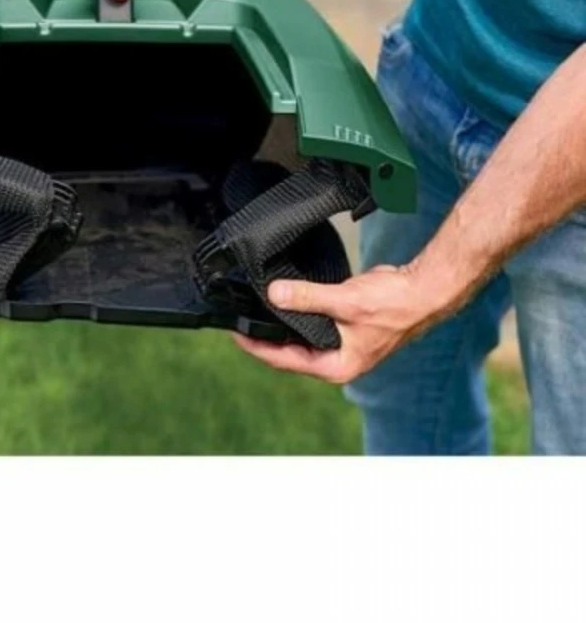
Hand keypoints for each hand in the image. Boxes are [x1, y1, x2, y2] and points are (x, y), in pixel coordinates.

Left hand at [232, 264, 455, 384]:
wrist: (423, 291)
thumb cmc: (394, 304)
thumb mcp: (344, 301)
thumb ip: (307, 298)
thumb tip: (274, 295)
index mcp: (336, 366)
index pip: (284, 361)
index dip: (256, 347)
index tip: (234, 333)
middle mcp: (336, 360)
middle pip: (287, 353)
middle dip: (263, 338)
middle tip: (236, 321)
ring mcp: (339, 345)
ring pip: (298, 338)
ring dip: (278, 326)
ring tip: (251, 312)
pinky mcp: (342, 327)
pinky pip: (310, 323)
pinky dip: (294, 314)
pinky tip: (280, 301)